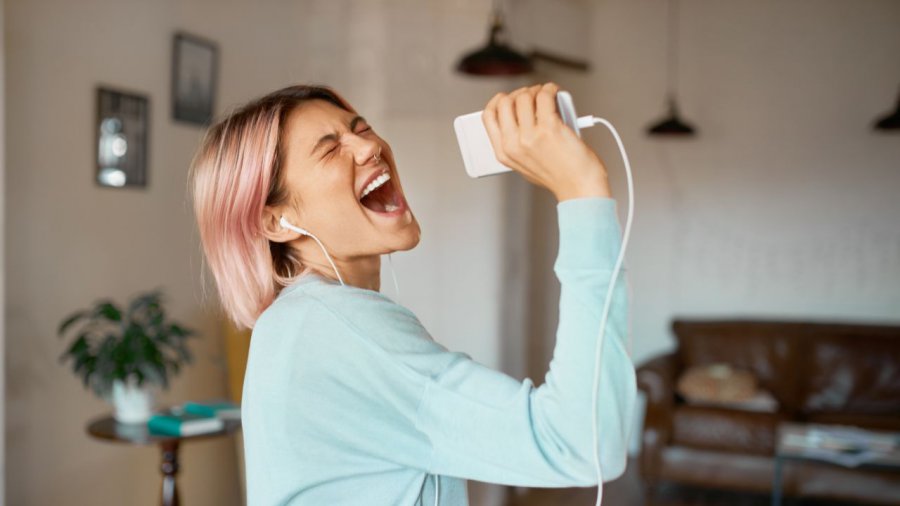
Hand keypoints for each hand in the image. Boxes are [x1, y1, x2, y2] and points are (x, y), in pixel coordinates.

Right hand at [481, 82, 611, 201]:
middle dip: (519, 93)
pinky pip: (544, 96)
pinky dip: (550, 89)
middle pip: (505, 102)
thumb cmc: (558, 176)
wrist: (579, 187)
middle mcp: (514, 144)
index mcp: (504, 153)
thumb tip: (520, 113)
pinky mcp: (550, 128)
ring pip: (524, 96)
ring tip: (547, 95)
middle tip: (532, 96)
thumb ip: (517, 142)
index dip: (498, 101)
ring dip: (537, 90)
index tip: (509, 97)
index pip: (488, 117)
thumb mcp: (525, 164)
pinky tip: (555, 93)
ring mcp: (530, 136)